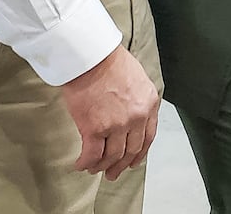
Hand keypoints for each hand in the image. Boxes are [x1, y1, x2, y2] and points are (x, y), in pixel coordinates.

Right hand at [59, 46, 161, 180]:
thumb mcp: (137, 78)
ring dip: (102, 166)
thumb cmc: (109, 61)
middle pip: (130, 150)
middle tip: (112, 173)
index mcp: (149, 104)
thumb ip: (137, 100)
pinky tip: (81, 164)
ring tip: (94, 169)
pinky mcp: (95, 129)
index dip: (139, 153)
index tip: (132, 162)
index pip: (148, 137)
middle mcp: (137, 117)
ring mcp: (117, 125)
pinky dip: (86, 163)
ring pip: (111, 156)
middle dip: (121, 165)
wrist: (91, 57)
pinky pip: (92, 155)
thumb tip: (130, 116)